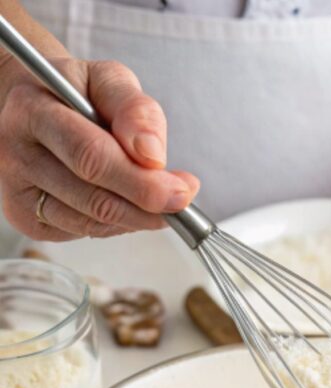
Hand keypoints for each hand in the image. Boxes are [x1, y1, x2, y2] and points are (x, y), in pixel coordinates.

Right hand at [0, 57, 199, 240]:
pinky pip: (83, 233)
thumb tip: (152, 154)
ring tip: (155, 199)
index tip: (182, 189)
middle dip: (147, 206)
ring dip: (135, 217)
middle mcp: (16, 154)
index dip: (141, 180)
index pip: (91, 156)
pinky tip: (122, 202)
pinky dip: (115, 224)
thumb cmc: (76, 93)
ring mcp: (17, 192)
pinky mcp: (25, 219)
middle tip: (181, 202)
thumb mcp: (108, 81)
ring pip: (92, 222)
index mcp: (32, 111)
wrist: (35, 104)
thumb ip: (135, 109)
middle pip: (94, 198)